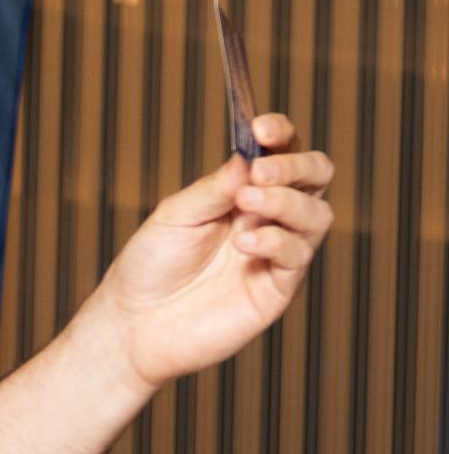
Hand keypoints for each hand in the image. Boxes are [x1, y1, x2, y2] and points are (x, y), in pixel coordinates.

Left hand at [88, 115, 334, 392]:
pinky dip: (277, 240)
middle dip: (295, 165)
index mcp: (243, 190)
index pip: (281, 151)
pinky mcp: (278, 288)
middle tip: (261, 172)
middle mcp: (268, 216)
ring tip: (247, 202)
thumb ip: (215, 186)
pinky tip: (245, 242)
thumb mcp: (177, 214)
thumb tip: (249, 155)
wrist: (135, 324)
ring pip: (317, 214)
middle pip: (315, 176)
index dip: (280, 134)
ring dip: (286, 201)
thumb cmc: (151, 266)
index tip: (260, 129)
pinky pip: (298, 255)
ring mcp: (276, 252)